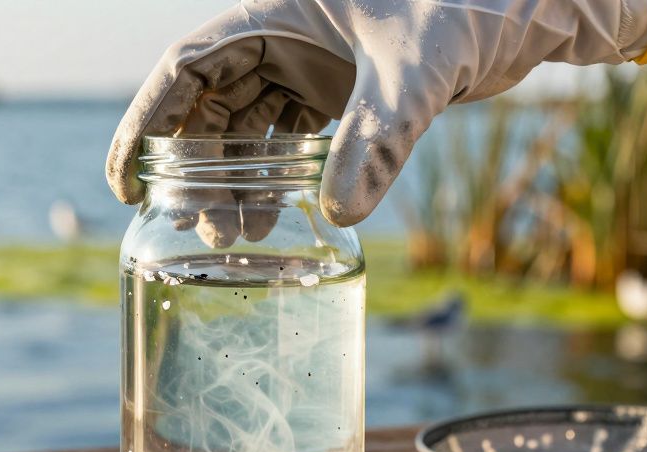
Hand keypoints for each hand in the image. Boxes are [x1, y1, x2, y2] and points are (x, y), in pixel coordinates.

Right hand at [106, 0, 646, 233]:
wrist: (522, 6)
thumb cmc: (466, 7)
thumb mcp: (415, 73)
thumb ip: (378, 140)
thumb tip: (340, 216)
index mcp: (276, 12)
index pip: (186, 66)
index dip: (147, 121)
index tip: (125, 180)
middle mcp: (284, 36)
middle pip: (209, 103)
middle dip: (195, 165)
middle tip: (198, 225)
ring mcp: (311, 63)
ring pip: (248, 125)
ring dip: (236, 179)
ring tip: (238, 234)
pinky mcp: (340, 88)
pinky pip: (289, 135)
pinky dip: (278, 175)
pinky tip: (277, 215)